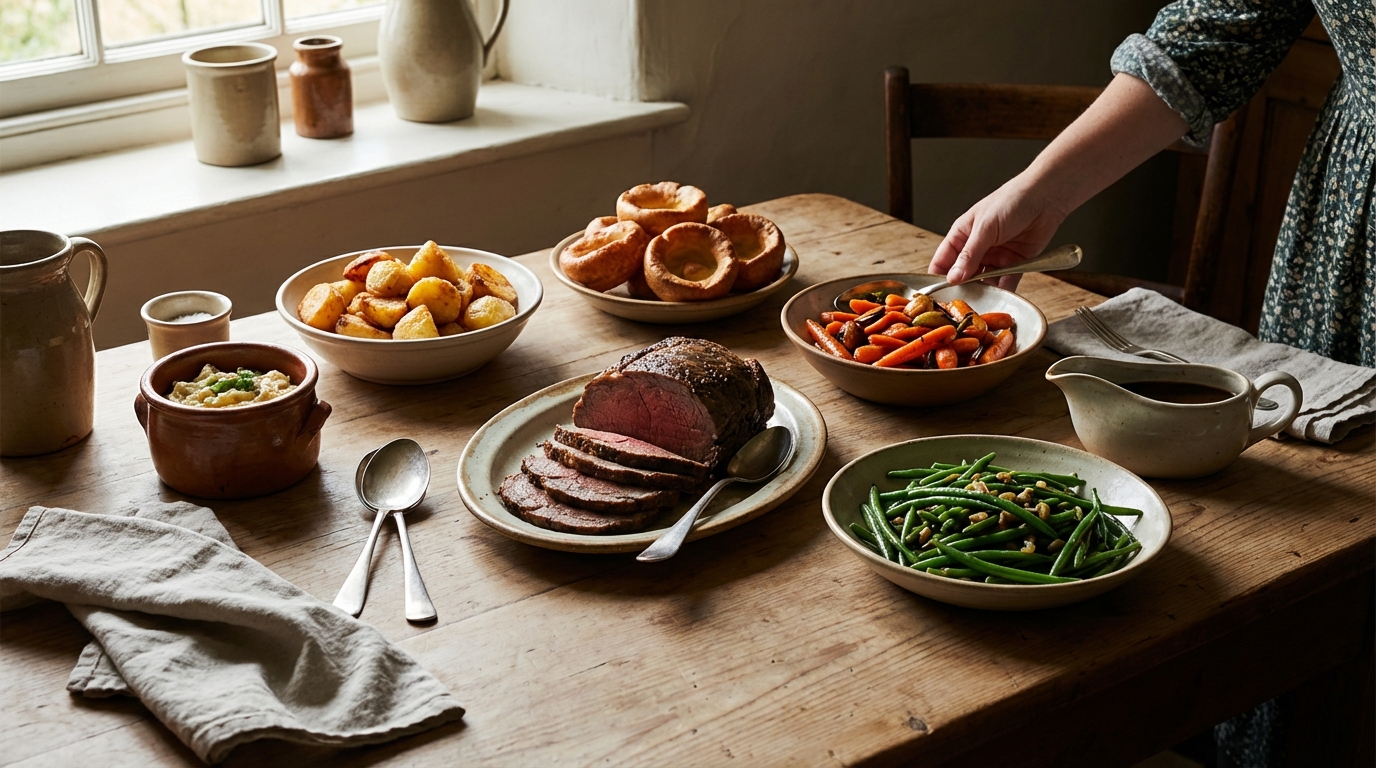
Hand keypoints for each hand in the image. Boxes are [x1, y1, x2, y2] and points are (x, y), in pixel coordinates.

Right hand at [928, 176, 1068, 290]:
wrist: (1046, 197)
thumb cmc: (1011, 201)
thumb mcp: (984, 227)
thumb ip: (969, 255)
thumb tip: (953, 277)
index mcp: (962, 235)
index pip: (943, 261)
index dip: (938, 278)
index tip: (938, 294)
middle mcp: (977, 248)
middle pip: (963, 276)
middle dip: (962, 289)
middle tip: (961, 304)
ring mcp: (995, 257)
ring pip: (984, 282)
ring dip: (983, 292)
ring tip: (981, 302)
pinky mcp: (1014, 264)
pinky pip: (1006, 282)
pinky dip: (1004, 291)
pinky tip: (1000, 298)